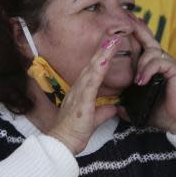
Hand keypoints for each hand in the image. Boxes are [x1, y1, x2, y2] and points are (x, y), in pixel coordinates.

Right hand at [47, 37, 120, 153]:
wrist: (62, 142)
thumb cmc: (74, 132)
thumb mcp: (93, 120)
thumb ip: (103, 112)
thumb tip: (114, 107)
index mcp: (81, 92)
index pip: (94, 71)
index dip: (102, 58)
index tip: (110, 45)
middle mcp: (78, 88)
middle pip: (92, 65)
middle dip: (103, 49)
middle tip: (113, 34)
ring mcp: (79, 92)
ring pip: (92, 69)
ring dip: (102, 54)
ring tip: (111, 40)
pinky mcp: (82, 100)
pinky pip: (91, 82)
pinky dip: (98, 69)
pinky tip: (104, 60)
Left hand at [124, 14, 175, 133]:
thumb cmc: (164, 114)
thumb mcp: (141, 108)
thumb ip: (129, 106)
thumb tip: (116, 107)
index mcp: (152, 67)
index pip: (142, 47)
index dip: (134, 35)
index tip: (121, 24)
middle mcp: (161, 63)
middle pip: (148, 40)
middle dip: (137, 29)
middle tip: (126, 18)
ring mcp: (169, 66)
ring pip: (152, 51)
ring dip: (141, 63)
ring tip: (137, 80)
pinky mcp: (175, 71)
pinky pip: (159, 62)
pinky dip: (148, 69)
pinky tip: (142, 80)